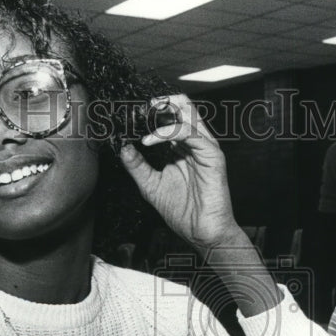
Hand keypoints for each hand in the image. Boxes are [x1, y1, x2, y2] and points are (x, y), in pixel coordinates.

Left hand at [119, 94, 239, 252]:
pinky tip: (149, 142)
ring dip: (165, 109)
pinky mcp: (212, 155)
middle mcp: (195, 144)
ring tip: (144, 114)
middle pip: (183, 106)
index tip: (131, 115)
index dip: (152, 112)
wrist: (202, 233)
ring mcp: (205, 148)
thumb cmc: (183, 212)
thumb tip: (123, 148)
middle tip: (139, 108)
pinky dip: (167, 132)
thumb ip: (137, 166)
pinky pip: (190, 133)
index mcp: (183, 148)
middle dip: (161, 102)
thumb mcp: (151, 185)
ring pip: (189, 112)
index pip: (170, 117)